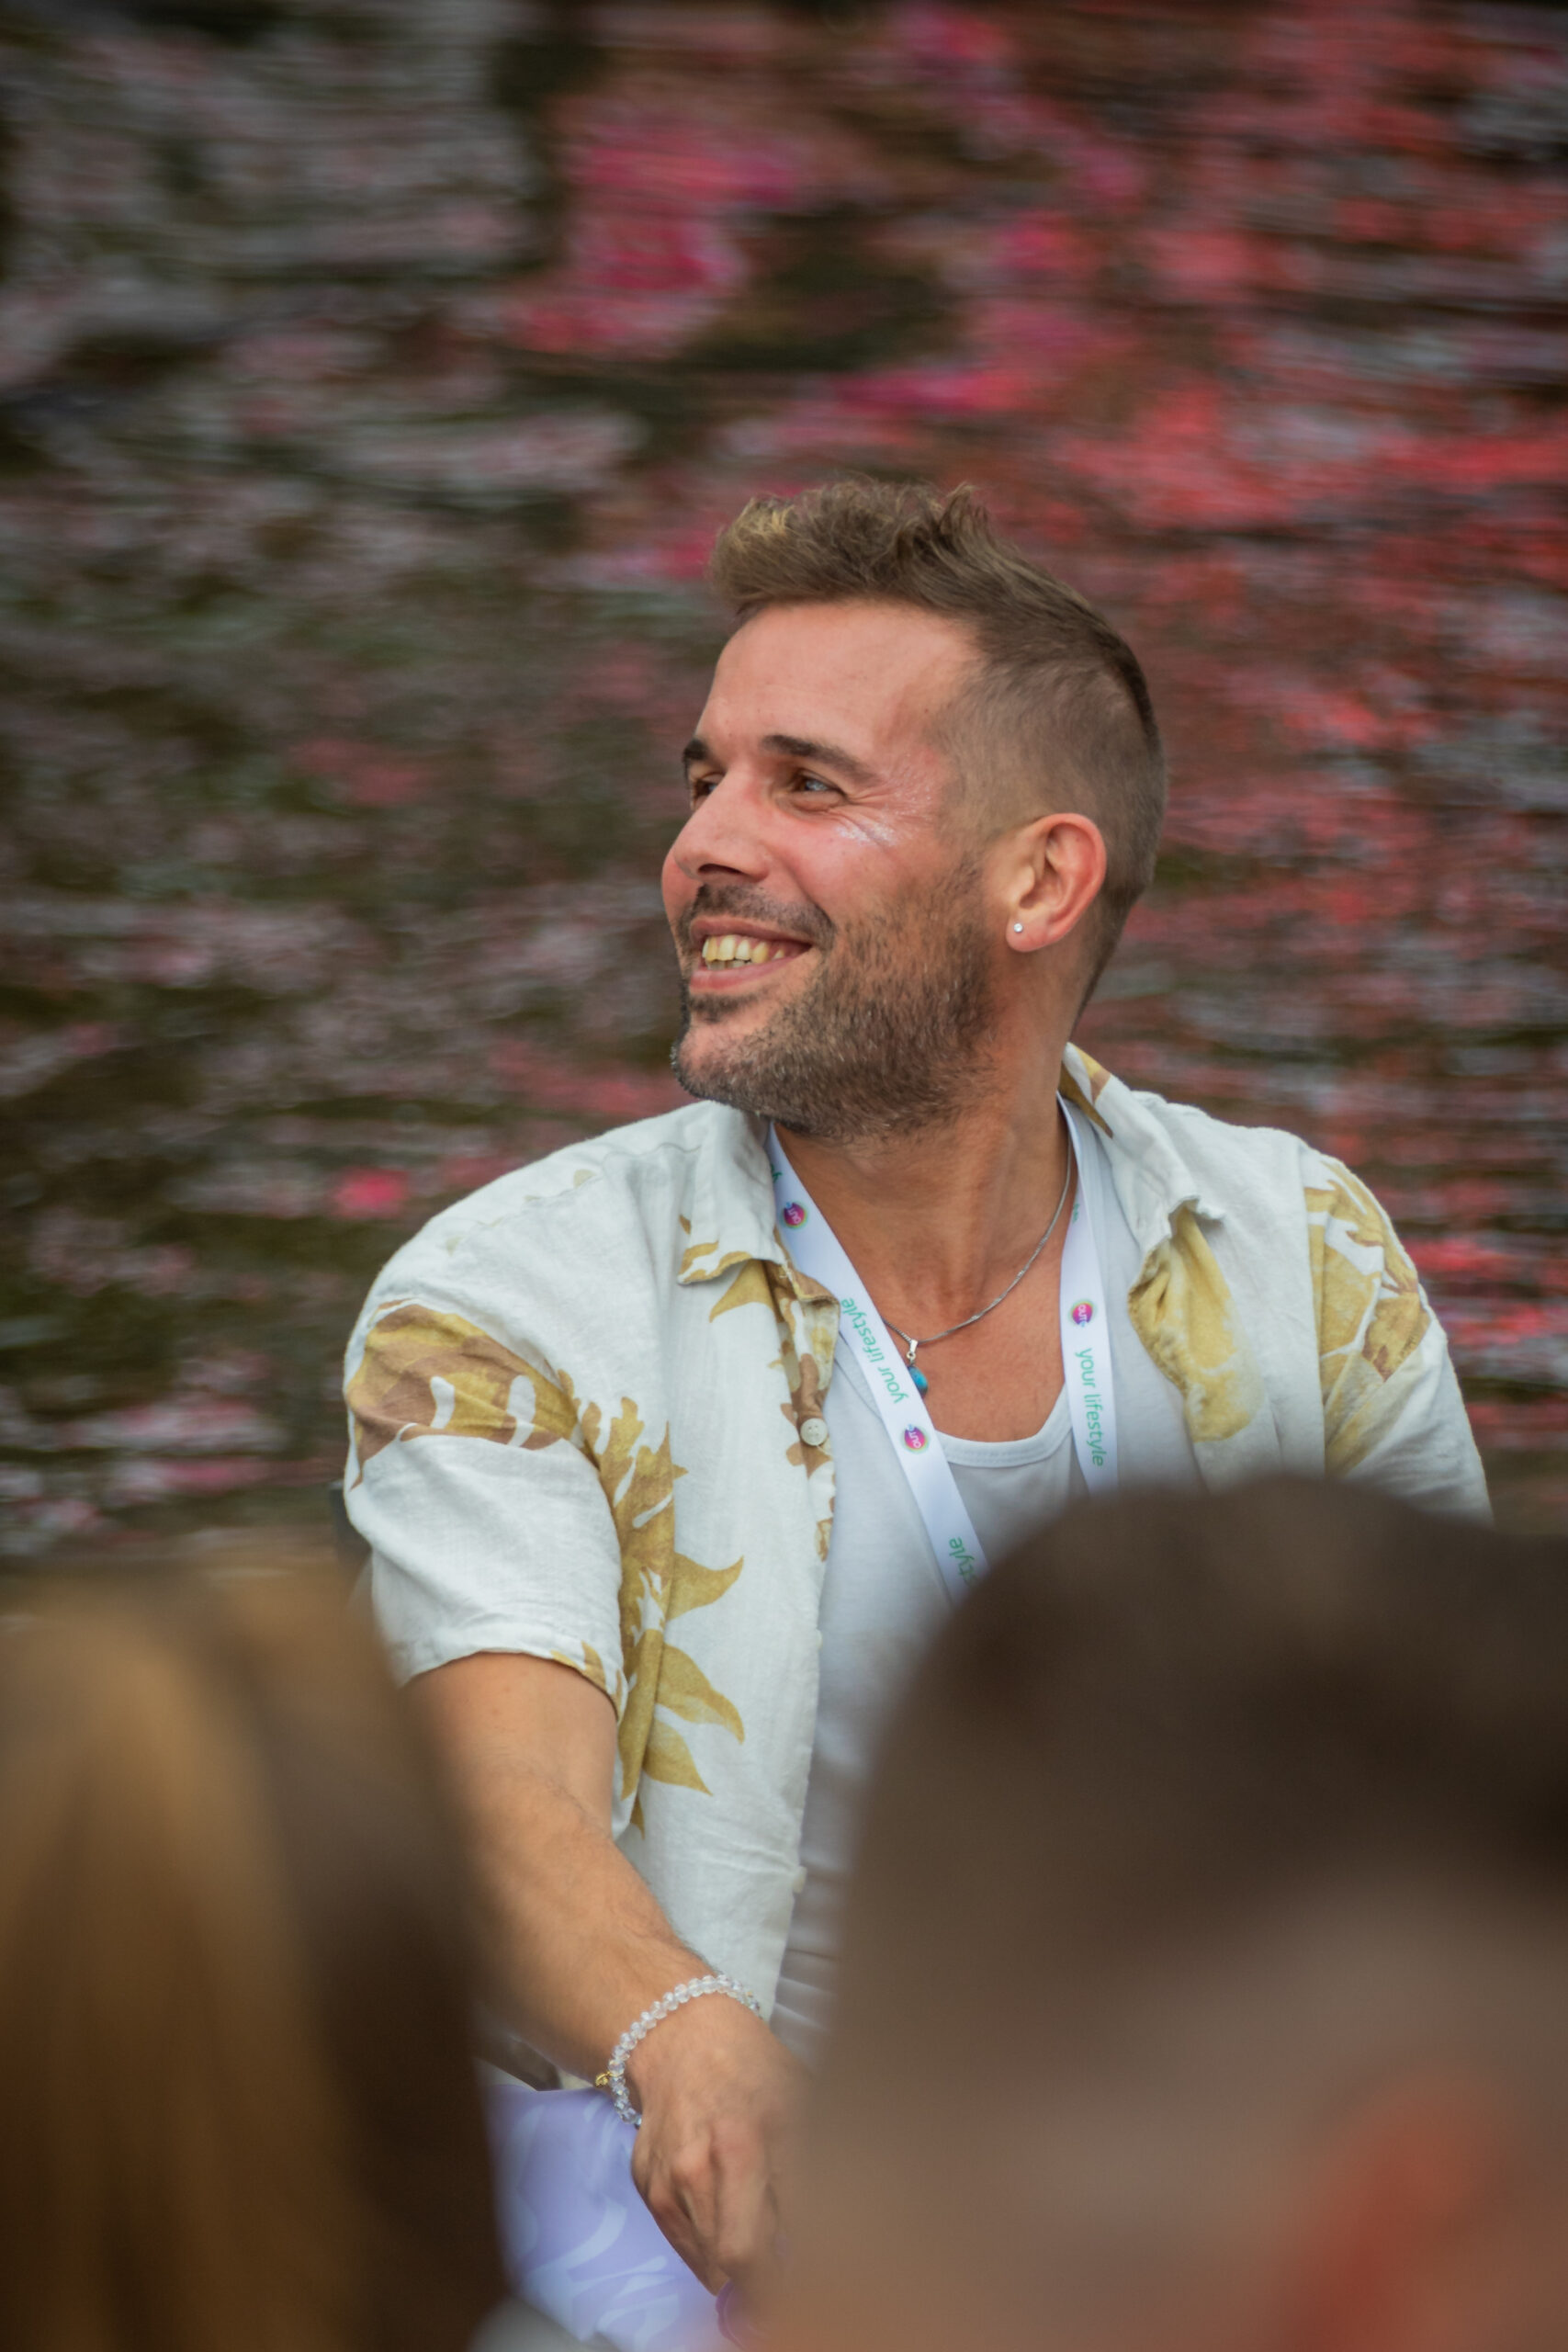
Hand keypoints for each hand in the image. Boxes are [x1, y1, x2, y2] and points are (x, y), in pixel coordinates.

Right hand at [627, 1988, 805, 2301]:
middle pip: (731, 2262)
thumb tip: (820, 2244)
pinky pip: (684, 2243)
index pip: (760, 2247)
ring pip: (708, 2260)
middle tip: (785, 2262)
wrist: (683, 2037)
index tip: (806, 2276)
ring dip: (737, 2258)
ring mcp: (666, 2180)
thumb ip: (809, 2178)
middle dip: (764, 2278)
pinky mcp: (646, 2186)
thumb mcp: (802, 2108)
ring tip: (757, 2218)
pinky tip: (725, 2203)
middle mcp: (696, 2168)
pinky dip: (710, 2241)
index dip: (787, 2276)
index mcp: (743, 2145)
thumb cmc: (755, 2068)